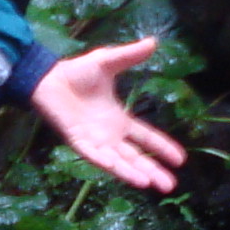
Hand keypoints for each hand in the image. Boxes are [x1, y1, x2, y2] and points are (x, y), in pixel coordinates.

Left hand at [30, 38, 184, 190]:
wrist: (48, 76)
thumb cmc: (76, 72)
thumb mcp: (108, 62)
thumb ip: (130, 56)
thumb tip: (154, 42)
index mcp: (118, 120)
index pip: (145, 137)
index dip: (162, 148)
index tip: (181, 160)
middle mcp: (109, 135)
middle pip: (135, 157)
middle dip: (152, 171)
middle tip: (170, 186)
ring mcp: (93, 140)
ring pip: (117, 161)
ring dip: (132, 173)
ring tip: (150, 185)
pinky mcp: (76, 139)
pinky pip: (92, 154)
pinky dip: (104, 162)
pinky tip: (115, 168)